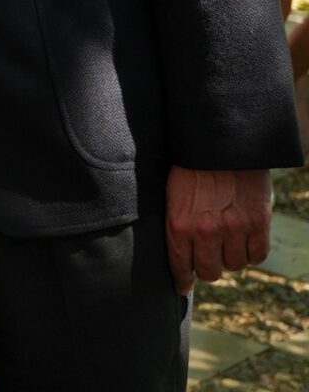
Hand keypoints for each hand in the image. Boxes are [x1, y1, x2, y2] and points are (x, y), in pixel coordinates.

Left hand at [166, 165, 272, 292]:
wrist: (221, 144)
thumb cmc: (191, 167)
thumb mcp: (172, 195)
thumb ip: (178, 225)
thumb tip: (181, 257)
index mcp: (178, 224)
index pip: (180, 266)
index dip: (182, 280)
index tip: (183, 286)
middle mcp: (206, 232)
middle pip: (209, 272)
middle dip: (207, 268)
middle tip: (208, 258)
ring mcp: (234, 229)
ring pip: (234, 265)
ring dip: (230, 257)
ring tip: (227, 240)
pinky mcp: (259, 223)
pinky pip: (257, 256)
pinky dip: (252, 252)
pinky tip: (245, 240)